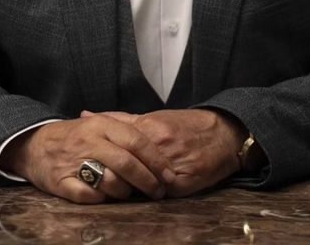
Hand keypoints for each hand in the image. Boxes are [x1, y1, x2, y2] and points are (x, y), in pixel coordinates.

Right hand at [0, 115, 175, 203]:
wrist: (33, 144)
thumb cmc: (74, 136)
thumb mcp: (99, 123)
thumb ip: (126, 126)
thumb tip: (157, 134)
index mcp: (102, 125)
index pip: (137, 141)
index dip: (156, 160)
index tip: (169, 175)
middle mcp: (89, 141)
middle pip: (127, 162)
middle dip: (148, 180)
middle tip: (158, 191)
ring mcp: (74, 161)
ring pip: (109, 180)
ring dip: (126, 191)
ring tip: (131, 194)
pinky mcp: (61, 182)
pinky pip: (88, 195)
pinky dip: (101, 198)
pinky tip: (106, 196)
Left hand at [84, 109, 244, 196]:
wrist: (222, 133)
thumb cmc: (185, 125)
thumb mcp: (153, 117)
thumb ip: (119, 119)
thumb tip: (87, 115)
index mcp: (149, 127)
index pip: (115, 147)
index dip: (104, 157)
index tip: (96, 162)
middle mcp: (159, 146)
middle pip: (127, 167)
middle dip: (116, 173)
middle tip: (108, 178)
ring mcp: (172, 166)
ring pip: (142, 182)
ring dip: (134, 185)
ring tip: (127, 186)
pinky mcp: (183, 184)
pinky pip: (162, 193)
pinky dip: (154, 193)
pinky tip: (151, 191)